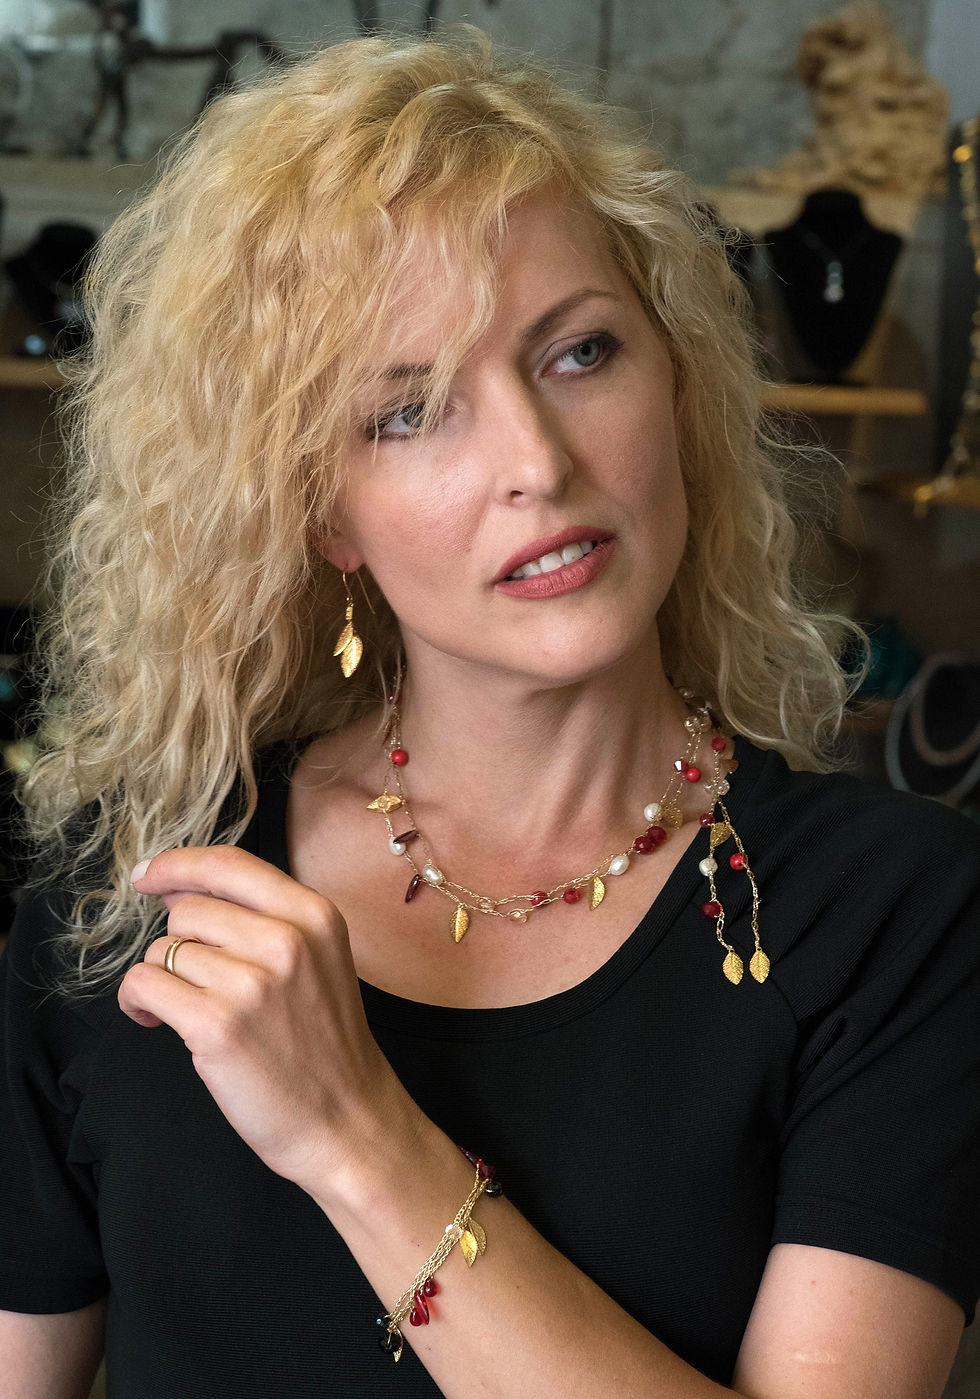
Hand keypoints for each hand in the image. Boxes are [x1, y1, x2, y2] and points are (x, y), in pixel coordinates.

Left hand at [117, 846, 421, 1201]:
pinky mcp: (216, 1025)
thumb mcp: (317, 959)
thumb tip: (180, 892)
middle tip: (199, 983)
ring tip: (187, 1009)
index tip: (148, 876)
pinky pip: (143, 984)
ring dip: (162, 978)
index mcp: (314, 915)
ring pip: (162, 948)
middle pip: (188, 909)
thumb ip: (261, 919)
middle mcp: (286, 939)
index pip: (229, 864)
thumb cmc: (325, 1044)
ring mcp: (252, 982)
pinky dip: (138, 1002)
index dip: (178, 865)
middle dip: (179, 944)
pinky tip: (156, 1021)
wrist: (348, 1121)